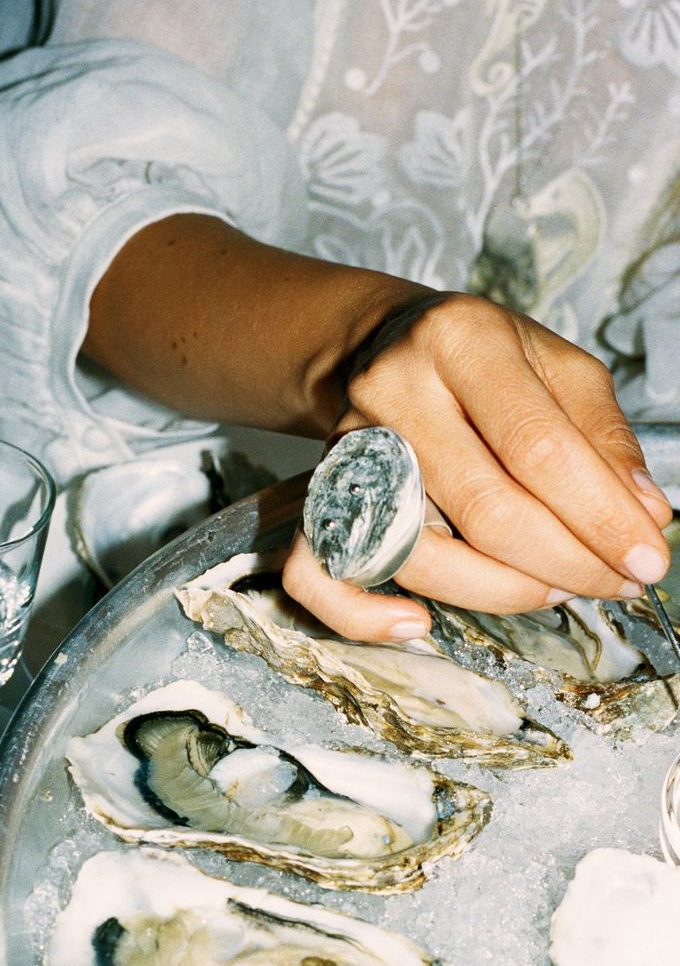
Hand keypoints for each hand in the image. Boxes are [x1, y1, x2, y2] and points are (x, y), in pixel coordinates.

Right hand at [283, 293, 672, 640]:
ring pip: (419, 552)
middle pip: (485, 507)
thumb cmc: (481, 358)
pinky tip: (418, 625)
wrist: (384, 345)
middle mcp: (396, 389)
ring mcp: (349, 446)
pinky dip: (361, 615)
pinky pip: (318, 570)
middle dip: (566, 562)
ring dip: (501, 593)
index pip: (538, 446)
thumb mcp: (557, 366)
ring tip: (554, 587)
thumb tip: (644, 515)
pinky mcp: (320, 492)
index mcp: (463, 340)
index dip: (600, 515)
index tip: (646, 556)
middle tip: (615, 581)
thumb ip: (603, 436)